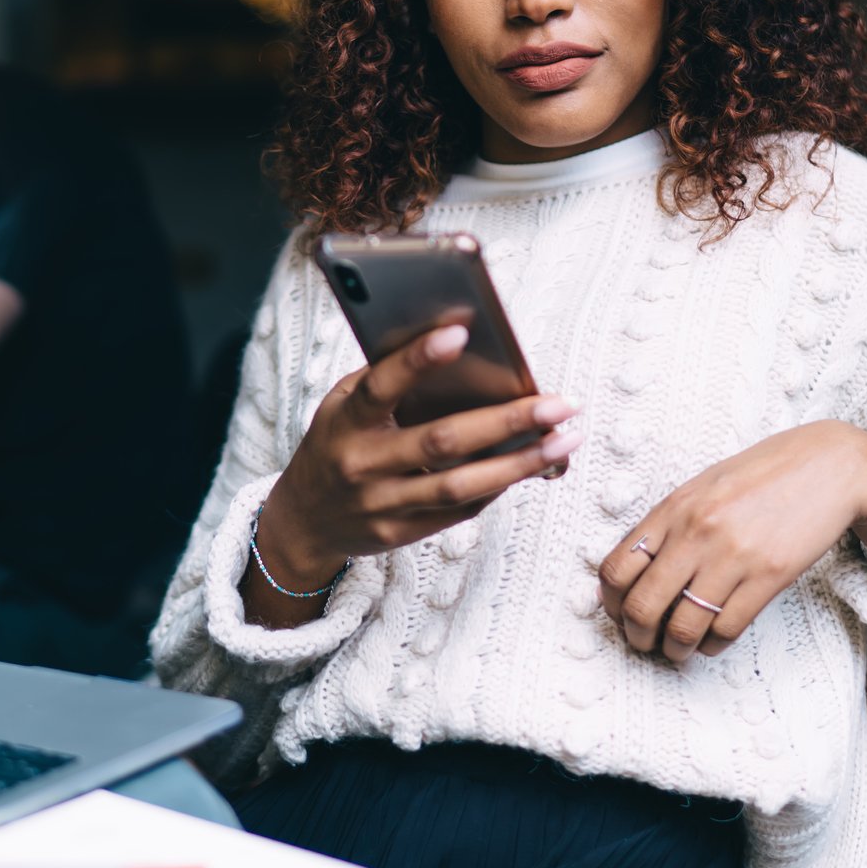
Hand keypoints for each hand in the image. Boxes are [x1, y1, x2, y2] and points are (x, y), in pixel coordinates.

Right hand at [256, 324, 583, 591]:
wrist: (301, 521)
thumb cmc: (336, 444)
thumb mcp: (343, 406)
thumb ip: (388, 381)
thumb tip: (460, 350)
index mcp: (345, 420)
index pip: (381, 385)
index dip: (418, 359)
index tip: (460, 332)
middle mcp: (361, 464)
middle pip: (442, 441)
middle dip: (507, 421)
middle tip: (559, 404)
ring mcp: (381, 505)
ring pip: (461, 485)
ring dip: (520, 463)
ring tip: (564, 441)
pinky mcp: (399, 535)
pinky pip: (459, 511)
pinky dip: (498, 486)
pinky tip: (531, 466)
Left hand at [597, 420, 866, 663]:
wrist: (828, 467)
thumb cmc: (763, 475)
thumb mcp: (704, 486)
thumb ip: (669, 523)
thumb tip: (634, 570)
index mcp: (673, 508)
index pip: (617, 568)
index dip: (610, 603)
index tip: (619, 613)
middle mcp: (696, 533)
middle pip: (643, 606)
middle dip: (636, 636)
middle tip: (643, 642)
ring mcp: (733, 556)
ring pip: (683, 627)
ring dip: (673, 649)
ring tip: (676, 650)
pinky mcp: (769, 577)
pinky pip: (726, 629)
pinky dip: (711, 646)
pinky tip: (709, 642)